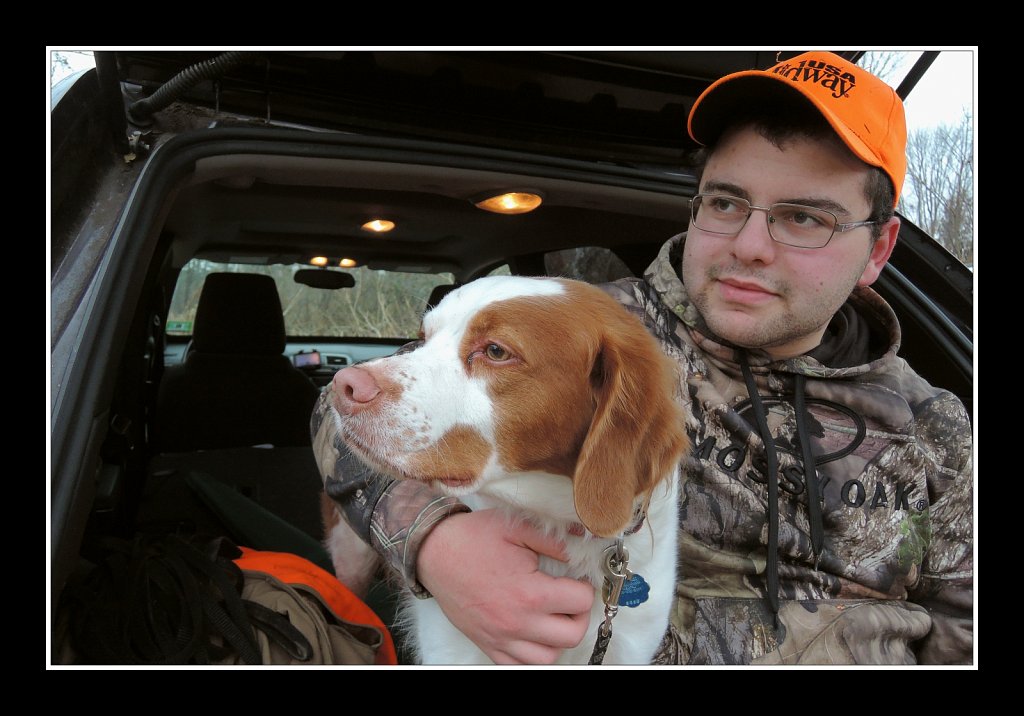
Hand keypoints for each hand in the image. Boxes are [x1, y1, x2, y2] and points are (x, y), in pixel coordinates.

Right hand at [418, 509, 594, 663]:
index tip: (577, 579)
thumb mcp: (516, 527)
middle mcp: (517, 622)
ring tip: (553, 616)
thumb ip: (554, 538)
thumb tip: (583, 541)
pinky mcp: (487, 644)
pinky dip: (531, 654)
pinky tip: (532, 633)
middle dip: (579, 616)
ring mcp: (501, 638)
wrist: (434, 552)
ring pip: (548, 657)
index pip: (581, 602)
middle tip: (570, 598)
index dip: (585, 588)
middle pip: (571, 635)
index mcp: (529, 593)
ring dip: (557, 638)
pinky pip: (518, 665)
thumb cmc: (472, 539)